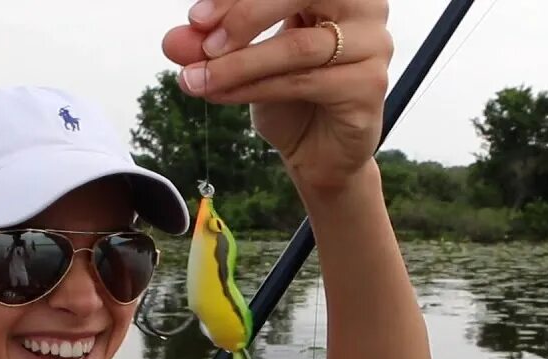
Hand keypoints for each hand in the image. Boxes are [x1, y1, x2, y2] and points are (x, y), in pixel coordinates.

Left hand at [163, 0, 393, 189]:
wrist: (318, 154)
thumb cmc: (289, 95)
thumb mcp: (242, 62)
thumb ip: (210, 45)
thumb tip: (175, 40)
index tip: (197, 17)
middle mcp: (364, 7)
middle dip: (244, 15)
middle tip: (203, 44)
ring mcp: (373, 46)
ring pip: (296, 47)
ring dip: (238, 64)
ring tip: (199, 79)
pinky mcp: (368, 87)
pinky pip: (302, 82)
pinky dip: (254, 89)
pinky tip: (222, 95)